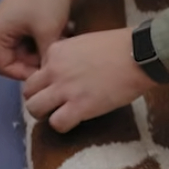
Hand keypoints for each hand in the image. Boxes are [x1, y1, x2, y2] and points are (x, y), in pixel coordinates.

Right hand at [0, 0, 113, 79]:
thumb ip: (43, 59)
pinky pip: (32, 34)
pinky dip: (45, 37)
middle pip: (15, 57)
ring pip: (27, 47)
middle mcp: (1, 26)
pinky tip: (62, 32)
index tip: (45, 72)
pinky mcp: (26, 13)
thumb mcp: (47, 33)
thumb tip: (46, 75)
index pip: (4, 66)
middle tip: (56, 58)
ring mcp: (13, 19)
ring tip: (62, 43)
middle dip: (36, 60)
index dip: (24, 73)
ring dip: (43, 48)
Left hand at [22, 28, 156, 132]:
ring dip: (45, 114)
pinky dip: (62, 125)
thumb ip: (68, 57)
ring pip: (34, 109)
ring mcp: (65, 89)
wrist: (139, 54)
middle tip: (53, 104)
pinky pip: (56, 123)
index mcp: (55, 51)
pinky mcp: (79, 106)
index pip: (36, 71)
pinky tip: (74, 120)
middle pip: (28, 91)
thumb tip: (65, 72)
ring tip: (59, 114)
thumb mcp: (83, 42)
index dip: (46, 81)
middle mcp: (54, 69)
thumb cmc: (118, 46)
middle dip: (38, 99)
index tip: (59, 86)